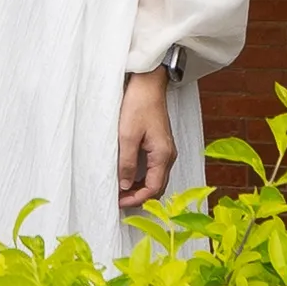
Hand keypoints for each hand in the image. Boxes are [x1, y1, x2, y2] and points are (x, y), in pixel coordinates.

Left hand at [116, 68, 174, 207]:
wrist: (148, 83)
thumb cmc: (139, 104)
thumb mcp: (127, 135)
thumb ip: (126, 162)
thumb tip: (124, 185)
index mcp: (163, 155)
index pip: (153, 188)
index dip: (136, 199)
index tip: (119, 203)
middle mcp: (168, 155)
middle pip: (156, 186)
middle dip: (138, 196)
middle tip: (118, 200)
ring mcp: (165, 149)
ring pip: (155, 178)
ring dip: (139, 187)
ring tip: (120, 191)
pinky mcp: (159, 143)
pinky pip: (153, 168)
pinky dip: (141, 176)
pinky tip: (128, 176)